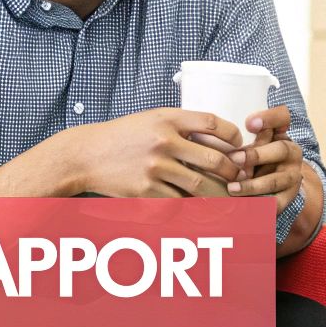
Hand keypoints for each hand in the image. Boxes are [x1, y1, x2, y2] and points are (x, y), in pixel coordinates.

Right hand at [60, 108, 242, 197]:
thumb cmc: (124, 136)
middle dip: (232, 171)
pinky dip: (190, 205)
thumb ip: (182, 125)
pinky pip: (178, 202)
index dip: (233, 135)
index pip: (212, 123)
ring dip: (218, 194)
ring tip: (227, 196)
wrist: (87, 155)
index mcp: (167, 119)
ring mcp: (154, 168)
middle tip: (238, 176)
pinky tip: (197, 207)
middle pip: (213, 159)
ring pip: (200, 186)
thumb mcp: (152, 119)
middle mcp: (163, 142)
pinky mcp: (146, 191)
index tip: (239, 144)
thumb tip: (219, 138)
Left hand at [226, 105, 305, 205]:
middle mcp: (292, 154)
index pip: (283, 117)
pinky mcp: (286, 199)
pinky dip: (256, 205)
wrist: (277, 188)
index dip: (269, 118)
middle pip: (281, 149)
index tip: (249, 123)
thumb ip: (250, 137)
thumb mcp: (256, 144)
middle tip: (234, 159)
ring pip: (275, 180)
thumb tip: (248, 125)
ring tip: (231, 188)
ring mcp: (292, 177)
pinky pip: (273, 204)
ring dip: (252, 185)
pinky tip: (239, 205)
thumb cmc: (258, 160)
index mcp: (283, 134)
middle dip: (257, 155)